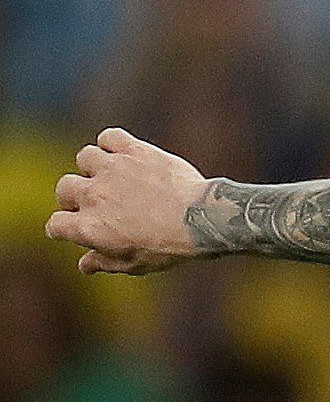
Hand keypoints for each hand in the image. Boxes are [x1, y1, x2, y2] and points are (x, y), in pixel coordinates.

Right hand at [45, 128, 210, 274]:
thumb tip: (84, 265)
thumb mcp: (135, 264)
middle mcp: (94, 196)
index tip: (77, 226)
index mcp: (88, 227)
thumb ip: (104, 263)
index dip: (64, 228)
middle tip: (99, 202)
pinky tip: (125, 154)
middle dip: (76, 196)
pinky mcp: (134, 151)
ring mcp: (112, 170)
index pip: (55, 224)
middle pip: (65, 188)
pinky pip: (109, 136)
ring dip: (95, 167)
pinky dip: (113, 143)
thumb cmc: (170, 246)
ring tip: (113, 176)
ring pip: (85, 158)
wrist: (203, 220)